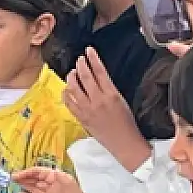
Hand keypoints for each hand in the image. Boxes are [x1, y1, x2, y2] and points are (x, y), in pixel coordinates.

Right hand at [13, 167, 100, 192]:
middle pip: (37, 180)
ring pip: (34, 189)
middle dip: (25, 178)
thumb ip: (60, 178)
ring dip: (24, 186)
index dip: (31, 172)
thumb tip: (48, 172)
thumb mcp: (72, 188)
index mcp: (61, 180)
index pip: (42, 172)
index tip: (20, 174)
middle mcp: (54, 187)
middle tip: (12, 178)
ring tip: (13, 184)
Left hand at [63, 50, 149, 172]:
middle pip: (85, 77)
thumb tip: (96, 77)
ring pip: (74, 88)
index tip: (89, 50)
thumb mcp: (121, 100)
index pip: (100, 71)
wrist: (124, 142)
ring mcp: (88, 110)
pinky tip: (66, 90)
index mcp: (111, 94)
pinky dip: (66, 94)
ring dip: (71, 77)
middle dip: (80, 64)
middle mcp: (98, 100)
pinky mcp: (81, 118)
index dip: (93, 58)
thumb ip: (108, 89)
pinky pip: (69, 103)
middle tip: (79, 59)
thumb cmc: (126, 122)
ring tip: (72, 73)